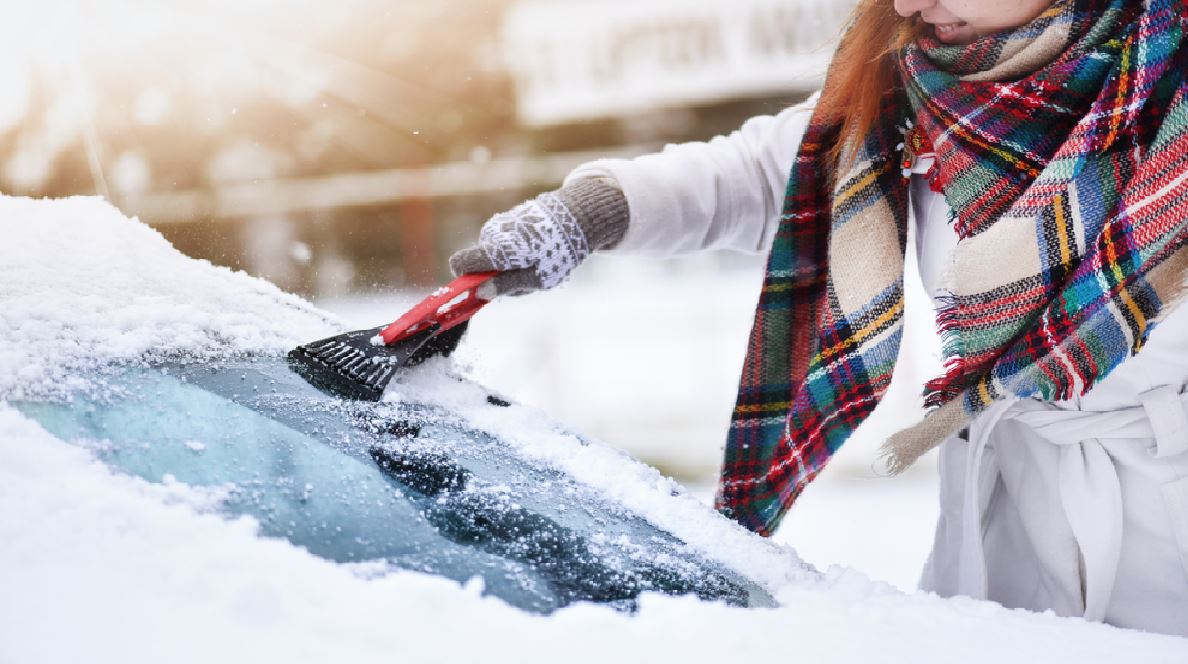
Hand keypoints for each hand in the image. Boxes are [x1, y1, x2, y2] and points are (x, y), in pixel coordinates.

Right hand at [449, 179, 627, 296]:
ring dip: (508, 263)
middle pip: (480, 262)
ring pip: (493, 253)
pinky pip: (503, 242)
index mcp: (496, 250)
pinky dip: (515, 250)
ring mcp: (499, 224)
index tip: (479, 287)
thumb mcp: (536, 278)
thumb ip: (506, 286)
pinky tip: (536, 250)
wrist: (576, 217)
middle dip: (495, 275)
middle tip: (526, 278)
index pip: (460, 263)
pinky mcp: (508, 218)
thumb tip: (480, 292)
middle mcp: (492, 234)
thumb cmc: (557, 253)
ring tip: (536, 262)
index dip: (463, 278)